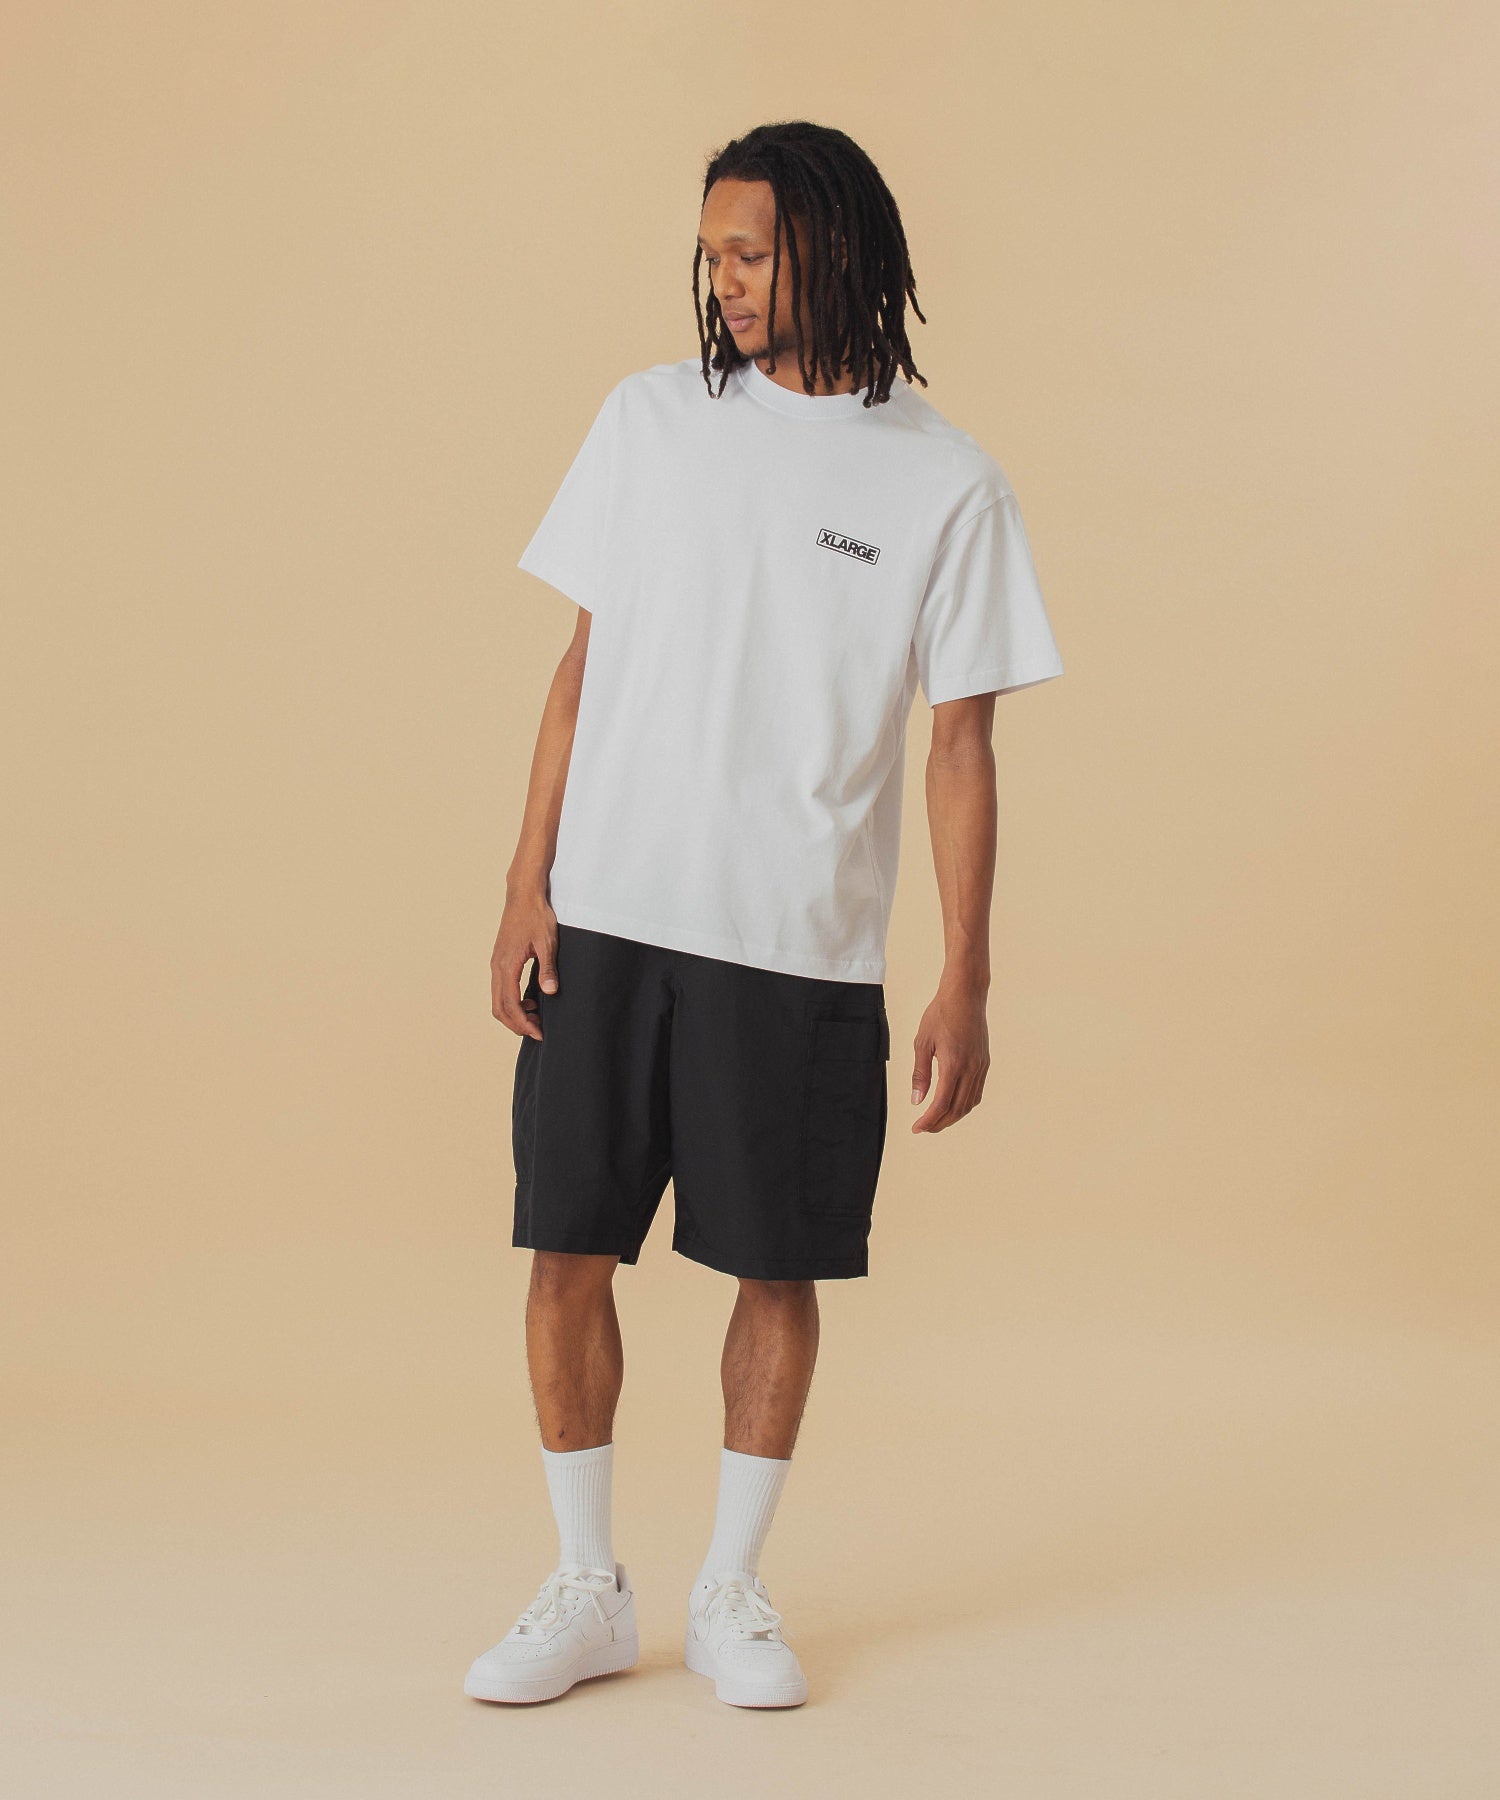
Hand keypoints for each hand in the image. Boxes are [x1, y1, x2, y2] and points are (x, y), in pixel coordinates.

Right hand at [491, 897, 559, 1040]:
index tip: (540, 1032)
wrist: (523, 895)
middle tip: (538, 1031)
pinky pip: (501, 988)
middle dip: (517, 1024)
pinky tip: (532, 999)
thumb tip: (550, 992)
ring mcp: (496, 963)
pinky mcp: (500, 960)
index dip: (524, 1023)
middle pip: (499, 1008)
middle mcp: (497, 967)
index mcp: (507, 965)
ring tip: (536, 1017)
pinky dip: (513, 1001)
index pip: (511, 1004)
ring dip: (514, 1013)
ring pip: (498, 1000)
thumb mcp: (548, 943)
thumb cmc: (536, 916)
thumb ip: (548, 969)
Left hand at [909, 984, 989, 1132]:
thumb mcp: (922, 1042)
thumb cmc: (940, 1014)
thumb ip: (920, 1073)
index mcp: (953, 1065)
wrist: (966, 995)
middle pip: (957, 1109)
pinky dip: (964, 1104)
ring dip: (952, 1116)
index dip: (929, 1120)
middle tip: (924, 1128)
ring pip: (969, 1103)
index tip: (916, 1128)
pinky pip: (976, 1092)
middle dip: (939, 1123)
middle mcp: (971, 1069)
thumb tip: (917, 1101)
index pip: (941, 1104)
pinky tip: (952, 1104)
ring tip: (936, 1120)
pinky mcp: (984, 1062)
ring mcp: (981, 1066)